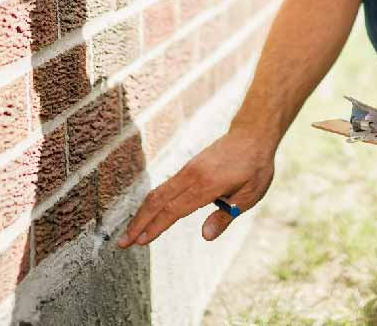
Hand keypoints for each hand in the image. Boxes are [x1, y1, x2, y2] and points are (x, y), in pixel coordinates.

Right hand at [117, 130, 274, 247]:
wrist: (252, 134)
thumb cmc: (255, 167)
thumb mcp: (249, 195)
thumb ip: (226, 216)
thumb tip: (205, 236)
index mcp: (207, 184)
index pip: (175, 210)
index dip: (156, 227)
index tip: (139, 242)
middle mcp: (192, 175)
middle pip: (158, 201)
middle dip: (139, 223)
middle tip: (122, 243)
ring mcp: (187, 170)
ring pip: (157, 193)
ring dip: (141, 214)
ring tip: (130, 233)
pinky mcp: (188, 168)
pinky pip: (165, 187)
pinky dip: (151, 203)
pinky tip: (147, 215)